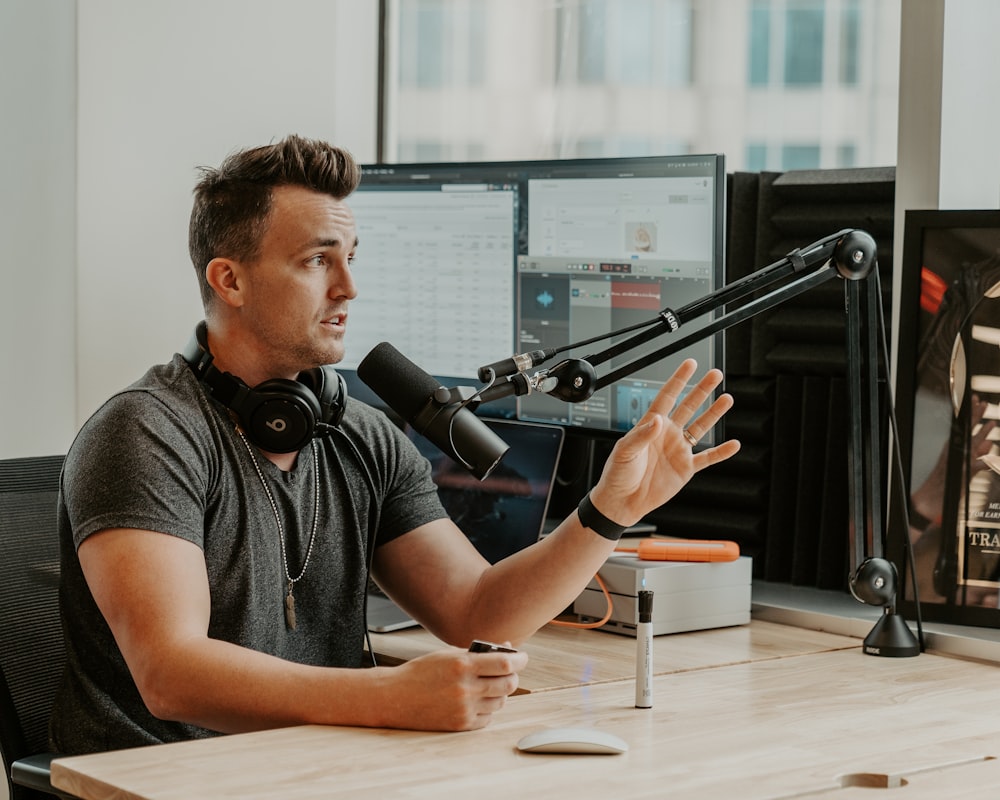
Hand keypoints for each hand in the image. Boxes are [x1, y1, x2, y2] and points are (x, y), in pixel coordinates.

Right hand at [379, 646, 528, 730]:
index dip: (520, 660)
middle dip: (513, 676)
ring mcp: (464, 709)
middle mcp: (465, 688)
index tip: (523, 657)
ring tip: (489, 684)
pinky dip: (488, 708)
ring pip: (500, 702)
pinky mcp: (460, 725)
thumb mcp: (448, 654)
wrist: (395, 697)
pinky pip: (488, 717)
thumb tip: (507, 651)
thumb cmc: (421, 671)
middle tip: (510, 672)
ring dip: (500, 692)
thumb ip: (478, 653)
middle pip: (508, 684)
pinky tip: (477, 699)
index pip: (505, 664)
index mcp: (462, 665)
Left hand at [589, 358, 739, 525]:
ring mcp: (678, 450)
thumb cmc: (617, 474)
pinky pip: (708, 457)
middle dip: (701, 390)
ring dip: (714, 413)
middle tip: (715, 374)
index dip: (678, 380)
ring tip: (727, 398)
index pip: (667, 396)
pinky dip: (721, 452)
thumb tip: (659, 420)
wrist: (622, 501)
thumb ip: (642, 434)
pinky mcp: (686, 468)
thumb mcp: (625, 451)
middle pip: (688, 406)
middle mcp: (667, 434)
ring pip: (700, 427)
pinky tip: (734, 444)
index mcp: (650, 425)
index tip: (690, 364)